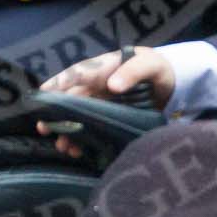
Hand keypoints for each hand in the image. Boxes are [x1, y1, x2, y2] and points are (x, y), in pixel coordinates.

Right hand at [37, 47, 174, 157]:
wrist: (172, 83)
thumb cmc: (156, 68)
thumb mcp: (148, 65)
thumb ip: (132, 72)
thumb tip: (112, 86)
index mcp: (102, 69)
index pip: (76, 74)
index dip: (59, 83)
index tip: (43, 95)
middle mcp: (96, 86)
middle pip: (70, 99)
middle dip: (55, 114)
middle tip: (43, 128)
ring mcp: (102, 104)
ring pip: (78, 117)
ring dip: (67, 131)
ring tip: (62, 147)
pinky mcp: (110, 120)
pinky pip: (91, 129)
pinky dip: (83, 140)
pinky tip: (78, 151)